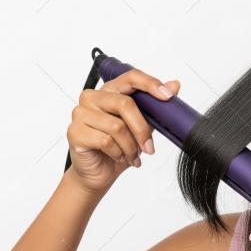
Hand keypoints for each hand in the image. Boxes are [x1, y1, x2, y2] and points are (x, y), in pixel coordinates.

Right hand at [66, 69, 180, 192]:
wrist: (99, 173)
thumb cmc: (118, 148)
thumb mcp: (142, 126)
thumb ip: (154, 106)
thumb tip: (175, 84)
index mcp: (109, 91)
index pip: (130, 77)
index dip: (150, 84)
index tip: (168, 96)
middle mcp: (92, 97)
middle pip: (125, 104)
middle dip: (142, 130)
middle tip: (149, 148)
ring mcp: (80, 113)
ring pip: (117, 126)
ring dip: (131, 147)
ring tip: (132, 156)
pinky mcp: (75, 132)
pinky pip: (105, 141)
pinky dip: (118, 153)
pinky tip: (119, 157)